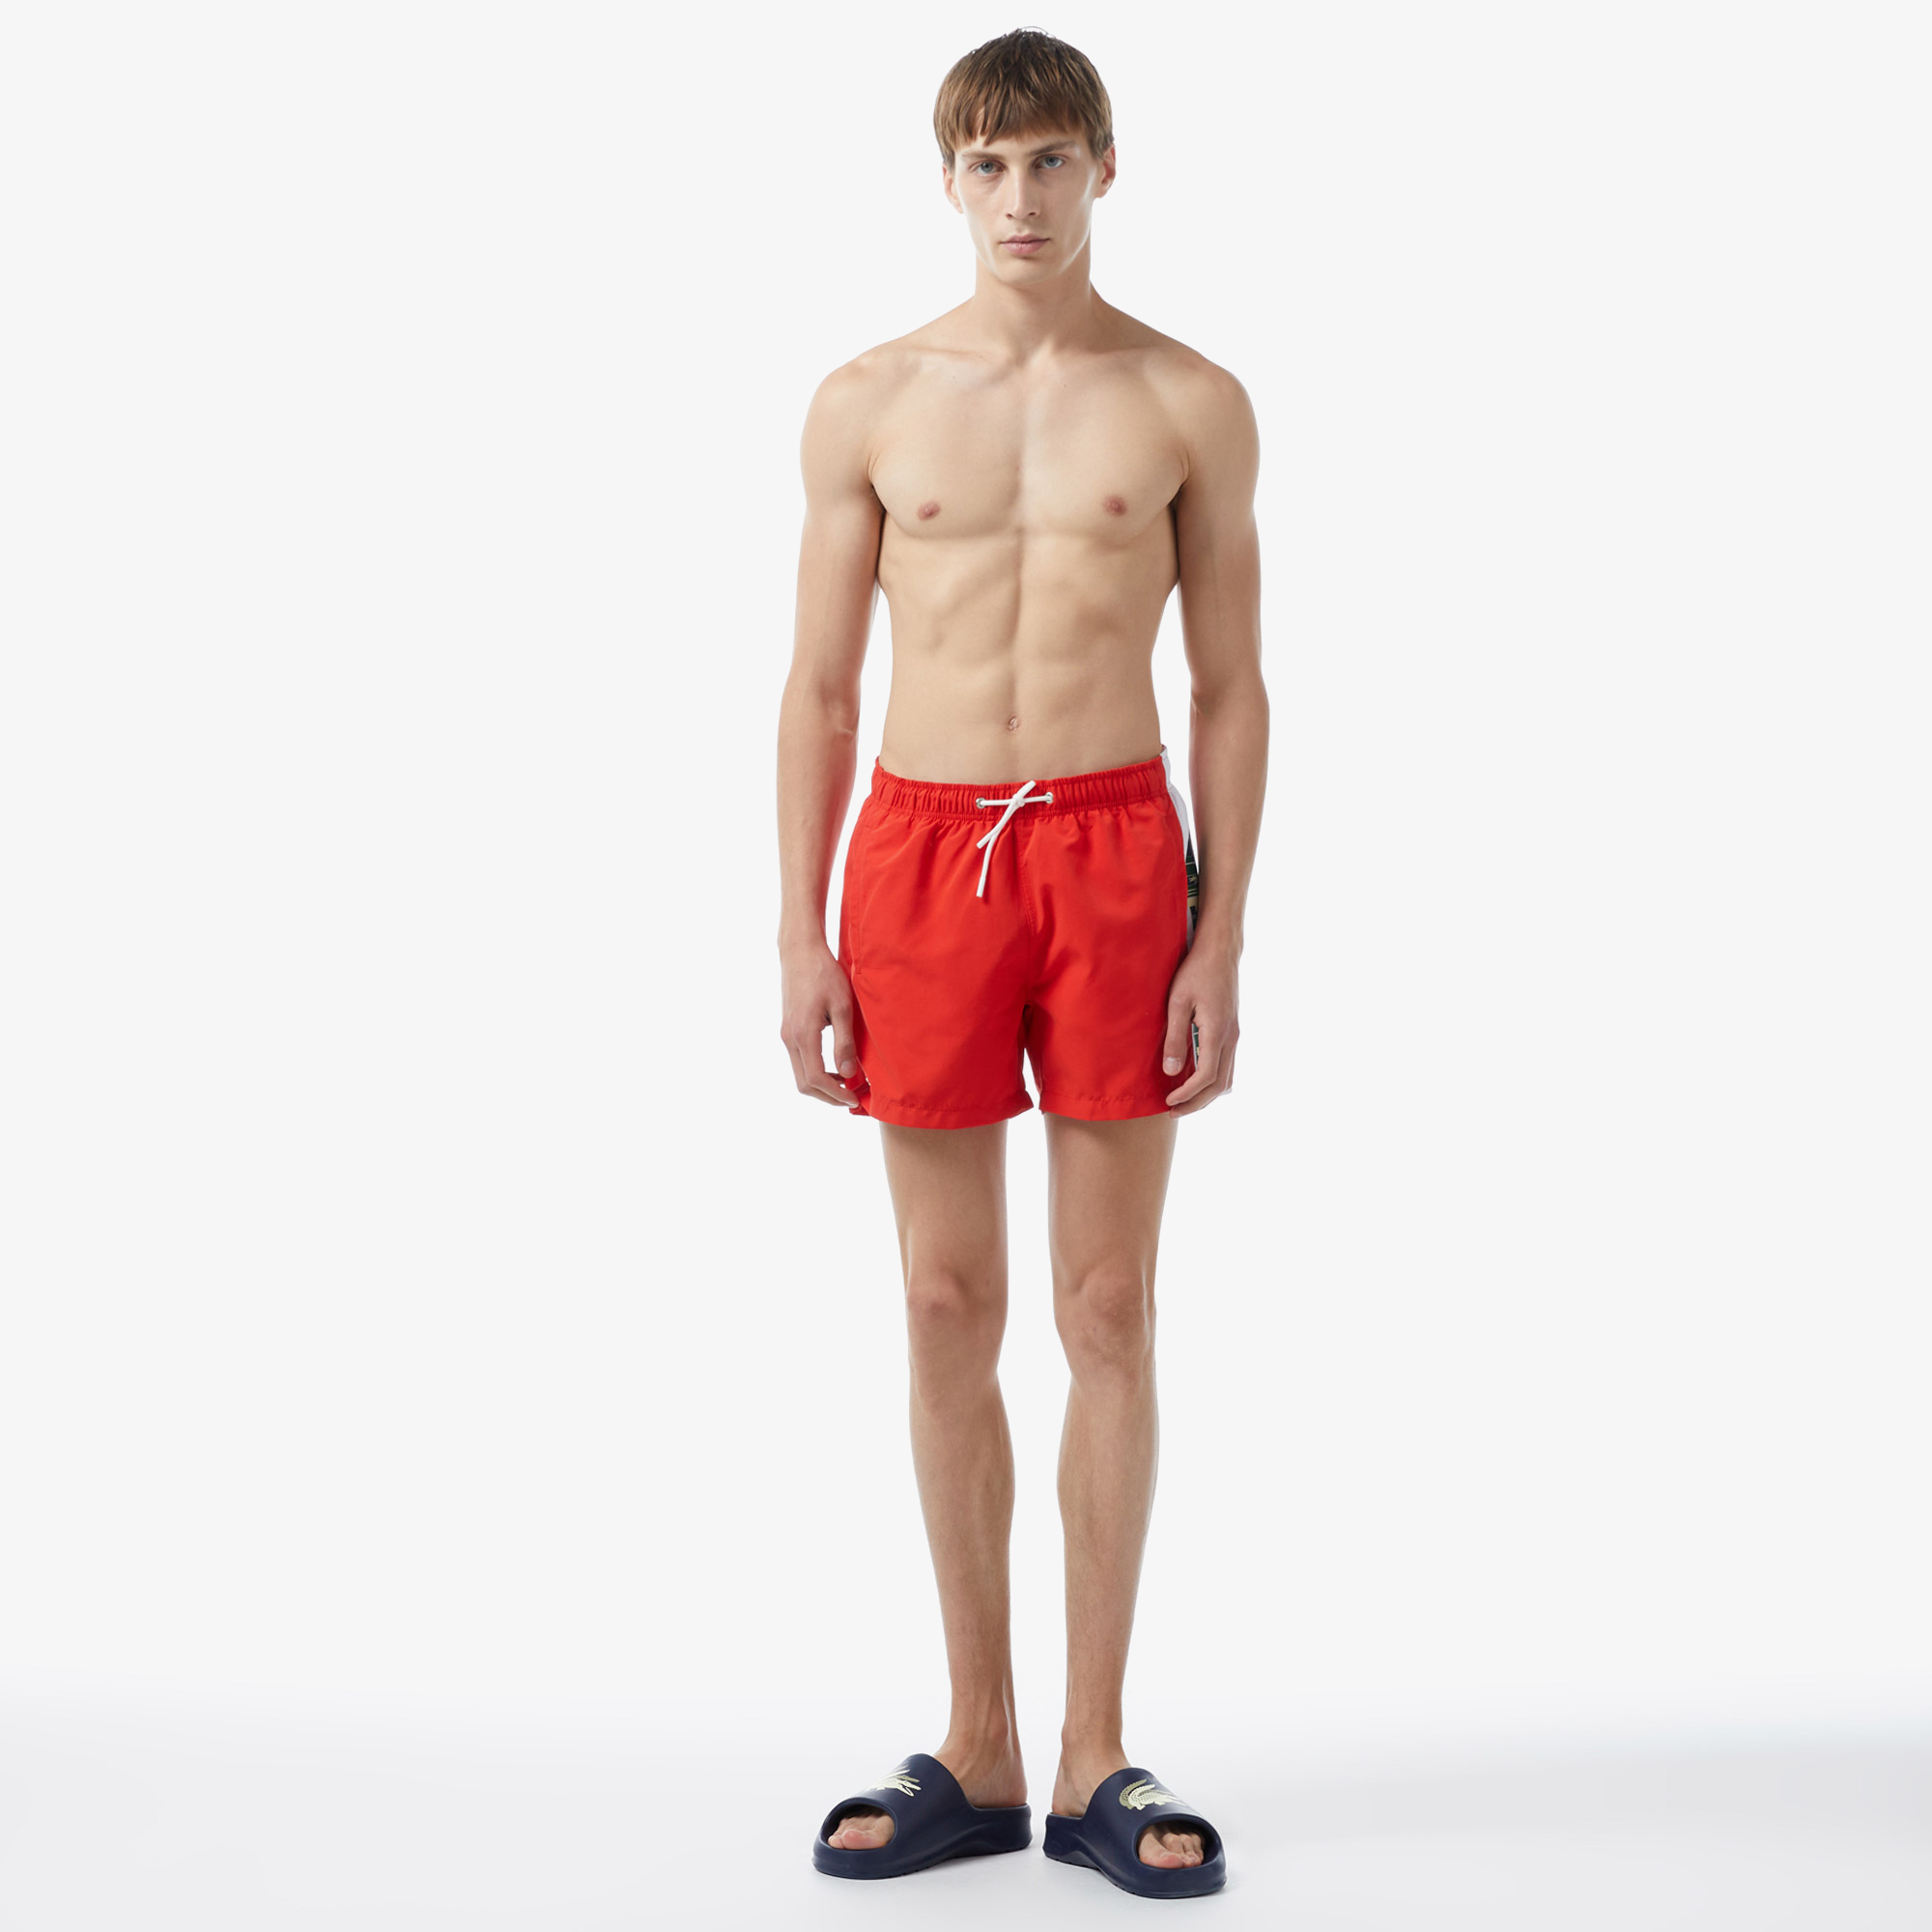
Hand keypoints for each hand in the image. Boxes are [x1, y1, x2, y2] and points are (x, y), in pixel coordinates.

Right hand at [780, 940, 861, 1105]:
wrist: (800, 952)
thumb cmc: (824, 975)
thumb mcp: (842, 1007)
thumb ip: (844, 1042)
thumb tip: (848, 1074)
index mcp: (803, 1034)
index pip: (816, 1079)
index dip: (836, 1094)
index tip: (855, 1098)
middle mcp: (790, 1038)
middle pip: (804, 1084)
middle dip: (828, 1097)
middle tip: (852, 1098)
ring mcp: (787, 1034)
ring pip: (800, 1074)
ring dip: (821, 1086)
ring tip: (846, 1084)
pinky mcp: (788, 1029)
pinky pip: (799, 1061)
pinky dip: (815, 1072)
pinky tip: (834, 1066)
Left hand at [1163, 940, 1238, 1115]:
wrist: (1220, 952)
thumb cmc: (1195, 972)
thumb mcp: (1177, 1002)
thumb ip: (1175, 1037)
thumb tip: (1171, 1071)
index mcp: (1217, 1032)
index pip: (1206, 1076)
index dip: (1187, 1094)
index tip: (1168, 1100)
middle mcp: (1231, 1038)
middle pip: (1219, 1085)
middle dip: (1196, 1103)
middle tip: (1173, 1110)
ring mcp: (1234, 1036)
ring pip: (1227, 1078)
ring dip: (1206, 1094)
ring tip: (1183, 1099)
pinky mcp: (1232, 1032)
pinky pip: (1227, 1066)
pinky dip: (1212, 1080)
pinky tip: (1194, 1079)